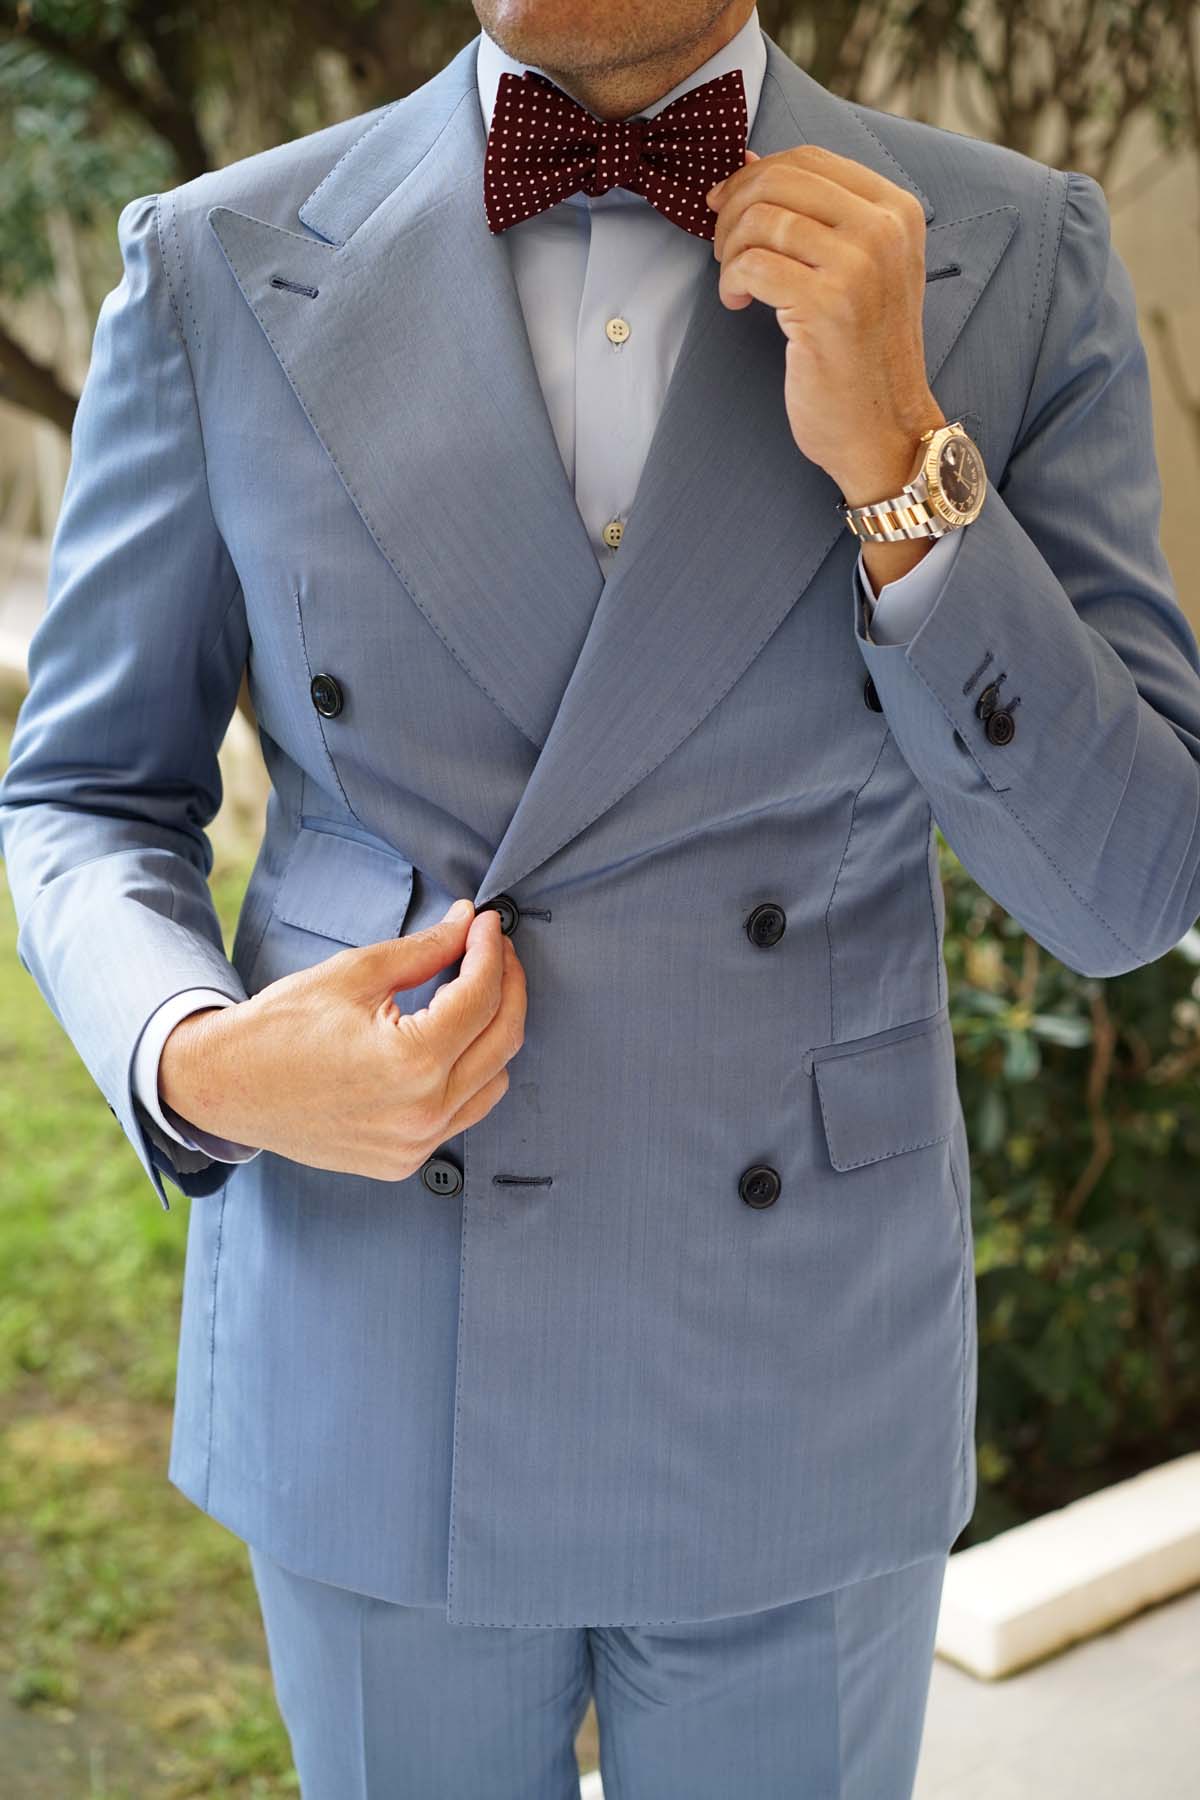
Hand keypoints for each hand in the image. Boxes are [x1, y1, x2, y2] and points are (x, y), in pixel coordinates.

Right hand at [158, 901, 526, 1180]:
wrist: (226, 1087)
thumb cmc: (279, 1027)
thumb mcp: (354, 974)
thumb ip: (424, 949)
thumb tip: (468, 924)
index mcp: (412, 1063)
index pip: (480, 997)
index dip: (490, 951)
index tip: (486, 923)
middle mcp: (423, 1113)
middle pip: (503, 1040)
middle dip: (506, 985)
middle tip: (491, 948)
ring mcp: (415, 1145)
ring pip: (494, 1081)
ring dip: (494, 1032)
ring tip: (474, 990)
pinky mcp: (404, 1161)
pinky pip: (463, 1114)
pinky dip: (471, 1074)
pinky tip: (452, 1040)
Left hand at [706, 145, 944, 503]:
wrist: (882, 429)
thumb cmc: (861, 354)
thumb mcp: (855, 271)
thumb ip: (814, 216)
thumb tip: (747, 163)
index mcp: (896, 210)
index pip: (810, 159)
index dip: (755, 174)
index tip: (727, 204)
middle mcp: (884, 230)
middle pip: (781, 180)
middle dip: (734, 208)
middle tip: (721, 247)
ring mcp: (859, 266)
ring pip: (762, 219)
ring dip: (730, 249)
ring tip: (734, 281)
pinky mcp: (827, 304)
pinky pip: (753, 264)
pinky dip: (732, 281)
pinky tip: (738, 303)